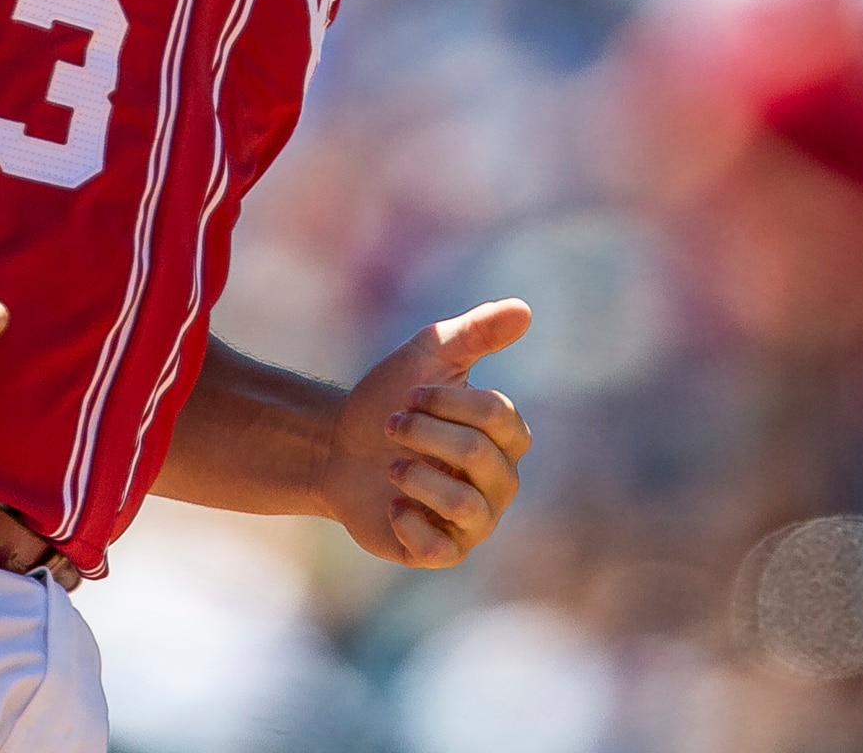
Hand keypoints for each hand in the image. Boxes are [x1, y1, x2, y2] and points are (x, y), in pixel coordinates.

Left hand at [320, 299, 533, 566]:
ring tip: (390, 465)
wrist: (337, 447)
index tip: (409, 393)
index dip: (448, 402)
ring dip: (417, 477)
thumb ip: (476, 332)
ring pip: (466, 506)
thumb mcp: (428, 356)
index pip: (499, 417)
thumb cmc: (391, 399)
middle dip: (425, 433)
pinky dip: (411, 523)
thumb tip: (524, 310)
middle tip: (391, 424)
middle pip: (479, 455)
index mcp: (506, 438)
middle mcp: (499, 483)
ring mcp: (473, 522)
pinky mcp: (440, 552)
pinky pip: (441, 549)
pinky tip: (391, 505)